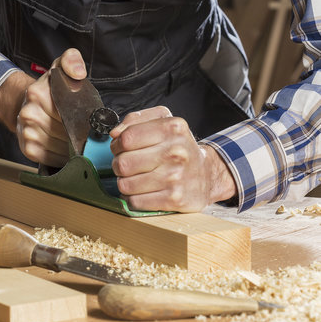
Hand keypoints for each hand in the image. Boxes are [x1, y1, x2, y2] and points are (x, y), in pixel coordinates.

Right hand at [16, 48, 86, 166]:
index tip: (90, 121)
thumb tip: (78, 73)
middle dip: (81, 135)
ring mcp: (27, 133)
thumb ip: (71, 61)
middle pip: (68, 133)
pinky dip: (63, 156)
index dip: (84, 120)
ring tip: (77, 141)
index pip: (70, 114)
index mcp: (37, 94)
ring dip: (75, 148)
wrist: (24, 104)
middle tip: (87, 132)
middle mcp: (29, 114)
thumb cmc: (49, 90)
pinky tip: (66, 149)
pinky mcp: (28, 149)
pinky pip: (53, 158)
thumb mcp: (60, 68)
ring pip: (63, 148)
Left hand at [109, 107, 236, 211]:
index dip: (117, 145)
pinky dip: (134, 198)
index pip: (126, 138)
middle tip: (129, 165)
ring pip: (125, 184)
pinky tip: (144, 191)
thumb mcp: (163, 121)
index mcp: (171, 128)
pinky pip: (135, 202)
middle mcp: (175, 152)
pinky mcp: (174, 199)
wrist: (207, 175)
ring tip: (137, 178)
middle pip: (122, 163)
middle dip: (119, 165)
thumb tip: (115, 134)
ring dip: (126, 183)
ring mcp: (175, 177)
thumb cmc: (179, 148)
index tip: (120, 148)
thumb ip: (135, 120)